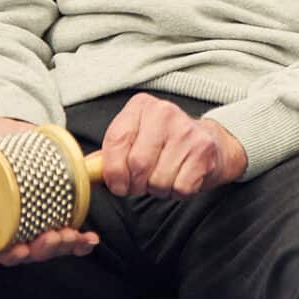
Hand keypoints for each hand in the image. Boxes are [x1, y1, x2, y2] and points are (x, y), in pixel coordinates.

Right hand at [0, 116, 102, 266]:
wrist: (10, 123)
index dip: (9, 255)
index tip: (21, 251)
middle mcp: (14, 224)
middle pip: (28, 250)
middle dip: (45, 251)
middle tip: (56, 239)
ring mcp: (36, 218)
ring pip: (51, 243)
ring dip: (65, 246)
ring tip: (76, 237)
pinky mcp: (57, 207)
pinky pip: (69, 229)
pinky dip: (80, 238)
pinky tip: (90, 238)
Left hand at [100, 93, 248, 197]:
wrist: (213, 143)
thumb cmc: (167, 143)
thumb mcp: (136, 138)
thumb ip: (109, 153)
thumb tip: (85, 171)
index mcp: (141, 106)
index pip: (116, 141)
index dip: (112, 172)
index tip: (117, 184)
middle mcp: (164, 112)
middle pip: (137, 164)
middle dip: (136, 184)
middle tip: (143, 183)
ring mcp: (186, 131)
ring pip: (158, 180)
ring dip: (158, 189)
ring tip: (165, 177)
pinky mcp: (204, 151)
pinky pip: (179, 187)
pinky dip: (177, 192)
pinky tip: (181, 178)